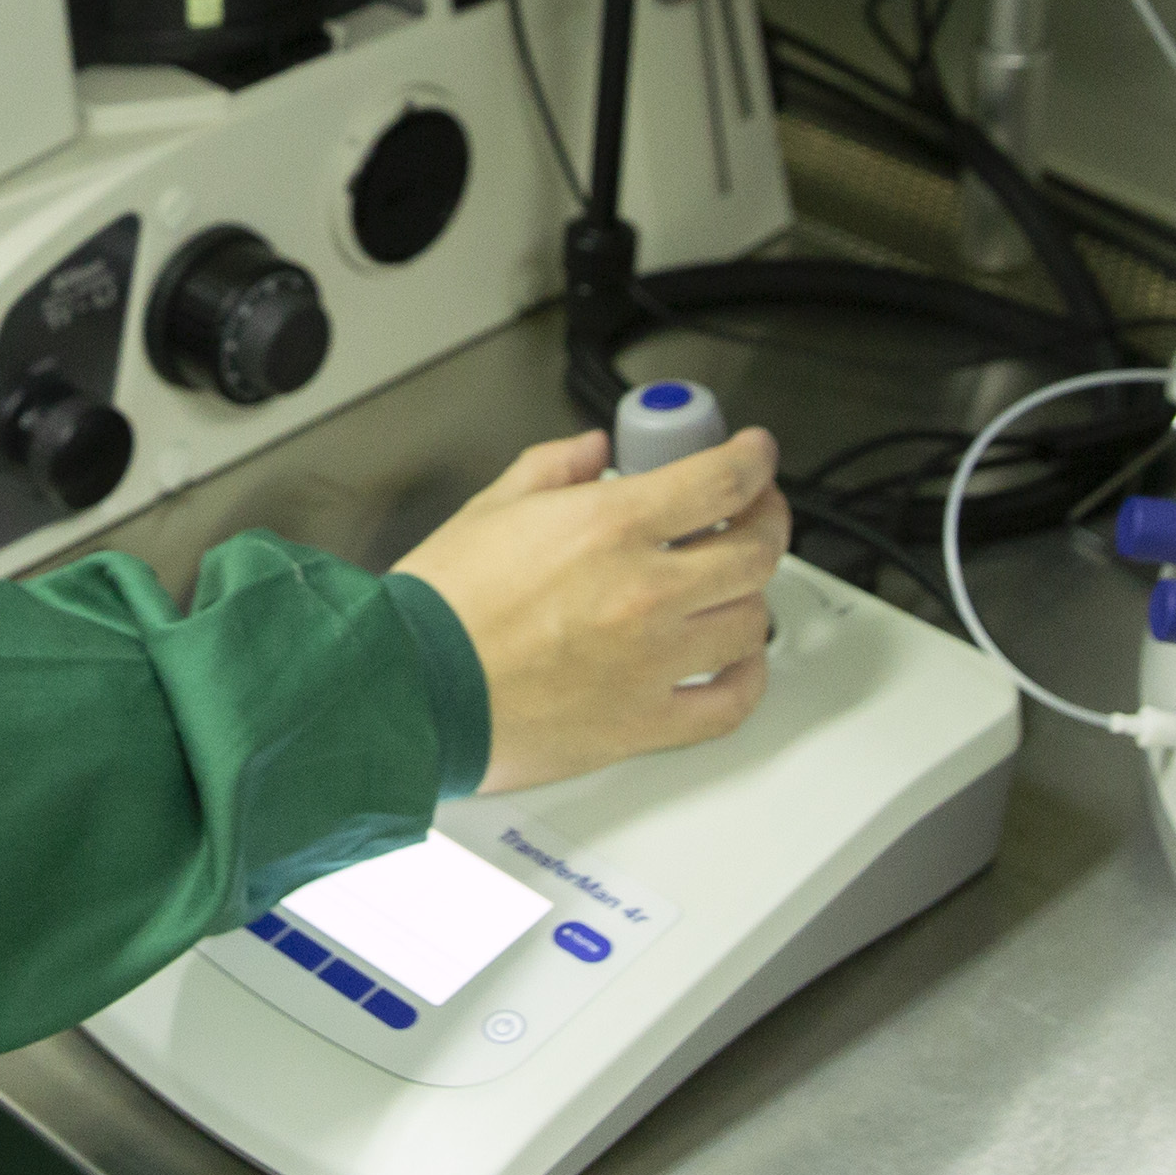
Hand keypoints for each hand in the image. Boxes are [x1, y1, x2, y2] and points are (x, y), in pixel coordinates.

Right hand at [395, 429, 789, 793]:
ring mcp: (651, 663)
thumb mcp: (490, 507)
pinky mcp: (643, 724)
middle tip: (755, 514)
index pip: (724, 481)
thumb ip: (552, 467)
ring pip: (751, 623)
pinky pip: (729, 704)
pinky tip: (736, 660)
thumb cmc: (438, 610)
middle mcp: (645, 592)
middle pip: (756, 551)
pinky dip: (746, 679)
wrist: (408, 691)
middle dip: (767, 521)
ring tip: (732, 588)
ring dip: (750, 597)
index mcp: (610, 527)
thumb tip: (589, 450)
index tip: (756, 455)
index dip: (754, 459)